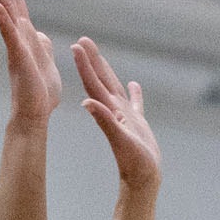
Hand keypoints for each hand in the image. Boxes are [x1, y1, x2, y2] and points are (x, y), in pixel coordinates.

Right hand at [0, 0, 61, 122]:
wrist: (36, 114)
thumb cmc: (40, 92)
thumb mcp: (46, 62)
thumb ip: (42, 45)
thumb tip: (42, 34)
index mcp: (27, 35)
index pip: (18, 3)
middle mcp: (18, 36)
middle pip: (6, 0)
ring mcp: (16, 45)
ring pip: (4, 11)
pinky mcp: (18, 57)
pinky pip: (8, 34)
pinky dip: (1, 18)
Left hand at [73, 37, 159, 189]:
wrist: (143, 179)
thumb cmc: (135, 162)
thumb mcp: (120, 140)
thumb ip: (104, 120)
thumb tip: (86, 103)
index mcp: (109, 111)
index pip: (93, 83)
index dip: (84, 65)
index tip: (76, 46)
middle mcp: (115, 110)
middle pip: (101, 80)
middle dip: (92, 60)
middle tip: (83, 40)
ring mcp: (127, 117)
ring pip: (114, 87)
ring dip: (107, 71)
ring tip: (100, 55)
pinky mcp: (138, 124)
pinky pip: (135, 103)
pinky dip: (134, 92)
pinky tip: (133, 84)